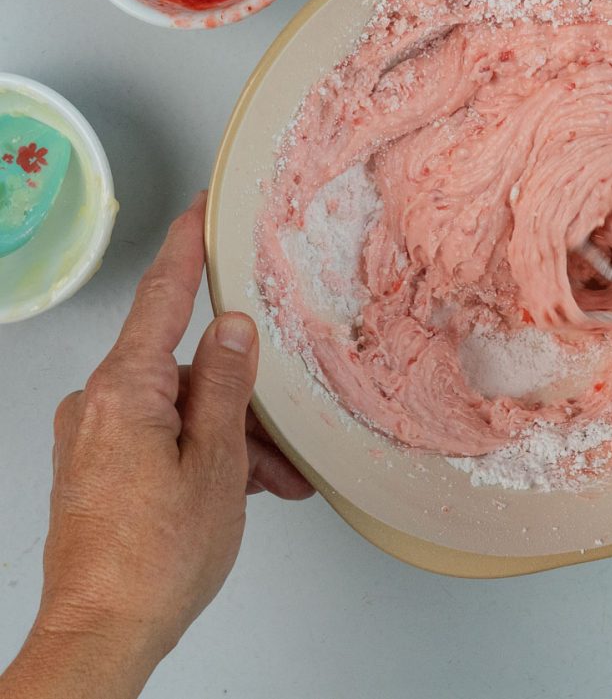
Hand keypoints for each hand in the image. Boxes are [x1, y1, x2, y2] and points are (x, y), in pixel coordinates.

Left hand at [0, 194, 312, 698]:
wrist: (100, 636)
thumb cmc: (155, 561)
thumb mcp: (217, 463)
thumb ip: (227, 384)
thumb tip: (234, 327)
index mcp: (124, 390)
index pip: (162, 295)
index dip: (189, 247)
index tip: (203, 210)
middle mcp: (98, 402)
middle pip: (185, 366)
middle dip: (241, 397)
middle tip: (283, 438)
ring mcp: (93, 434)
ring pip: (179, 406)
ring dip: (230, 436)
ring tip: (271, 481)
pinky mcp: (96, 463)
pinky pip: (159, 433)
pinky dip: (202, 451)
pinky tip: (239, 487)